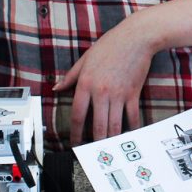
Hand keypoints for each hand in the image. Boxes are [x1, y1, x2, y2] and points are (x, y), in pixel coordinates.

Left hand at [53, 21, 155, 144]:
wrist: (135, 37)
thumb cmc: (110, 45)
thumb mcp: (85, 59)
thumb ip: (70, 76)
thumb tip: (56, 88)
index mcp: (86, 84)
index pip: (78, 115)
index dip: (76, 134)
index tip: (75, 144)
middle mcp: (101, 92)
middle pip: (97, 126)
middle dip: (95, 143)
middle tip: (93, 154)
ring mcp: (118, 94)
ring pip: (114, 125)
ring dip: (111, 140)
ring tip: (109, 150)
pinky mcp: (133, 94)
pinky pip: (132, 116)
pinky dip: (131, 128)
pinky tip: (129, 135)